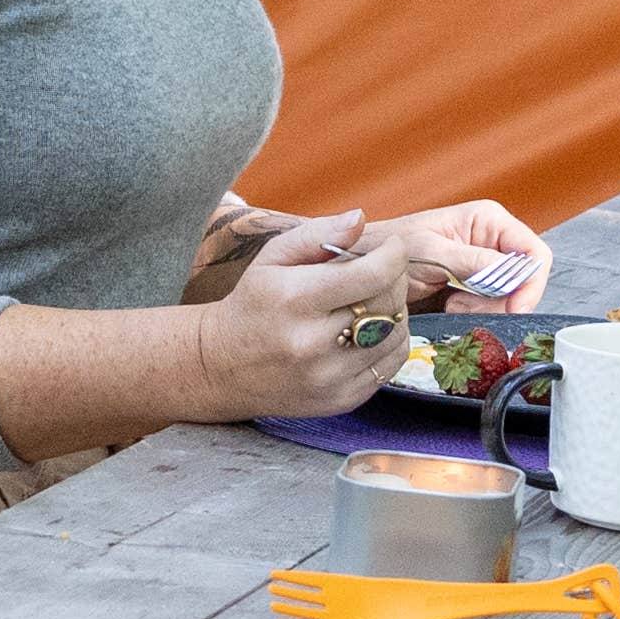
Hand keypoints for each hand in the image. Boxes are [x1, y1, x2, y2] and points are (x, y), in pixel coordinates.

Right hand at [196, 209, 417, 419]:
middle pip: (388, 304)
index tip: (392, 247)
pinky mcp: (341, 400)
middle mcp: (312, 342)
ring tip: (371, 301)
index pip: (372, 275)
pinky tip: (370, 331)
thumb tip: (360, 218)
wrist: (223, 367)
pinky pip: (390, 365)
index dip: (394, 255)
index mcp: (295, 299)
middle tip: (381, 271)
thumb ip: (317, 234)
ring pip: (396, 335)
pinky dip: (390, 342)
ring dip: (395, 311)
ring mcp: (329, 377)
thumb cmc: (254, 303)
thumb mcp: (271, 258)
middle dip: (394, 279)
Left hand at [387, 199, 549, 310]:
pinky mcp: (475, 289)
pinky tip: (451, 307)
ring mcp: (484, 267)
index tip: (515, 307)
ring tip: (452, 303)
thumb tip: (510, 273)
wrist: (366, 268)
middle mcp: (492, 241)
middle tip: (464, 303)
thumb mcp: (432, 252)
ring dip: (484, 308)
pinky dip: (475, 314)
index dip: (530, 283)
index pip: (533, 252)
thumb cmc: (390, 248)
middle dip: (500, 299)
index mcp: (488, 221)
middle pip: (524, 280)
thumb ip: (473, 261)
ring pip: (509, 298)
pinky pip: (491, 308)